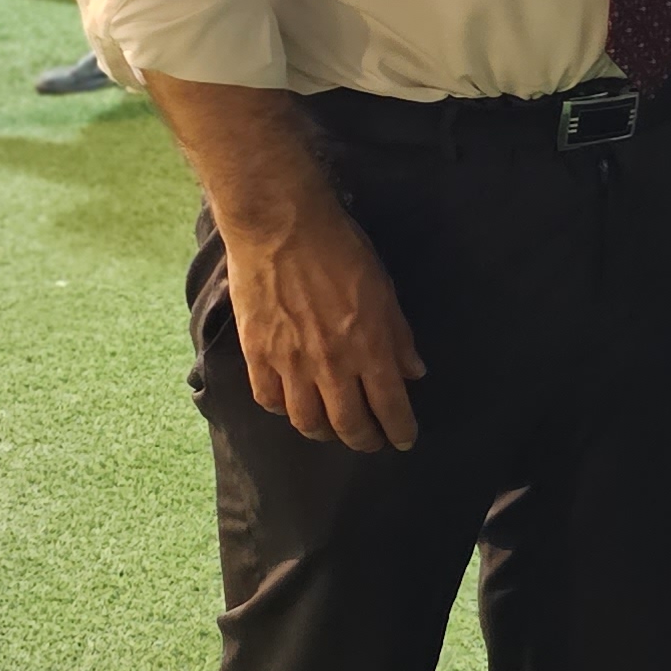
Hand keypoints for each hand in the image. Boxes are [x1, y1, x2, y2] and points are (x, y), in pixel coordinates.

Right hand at [220, 202, 427, 451]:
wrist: (281, 228)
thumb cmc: (340, 251)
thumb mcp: (384, 290)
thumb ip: (398, 336)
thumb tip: (413, 372)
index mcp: (369, 349)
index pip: (390, 407)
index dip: (400, 430)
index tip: (404, 440)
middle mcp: (331, 366)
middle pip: (349, 424)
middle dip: (365, 441)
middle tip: (371, 442)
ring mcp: (291, 364)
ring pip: (307, 421)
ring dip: (324, 432)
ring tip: (332, 428)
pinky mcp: (257, 355)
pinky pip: (270, 400)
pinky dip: (284, 410)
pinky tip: (293, 405)